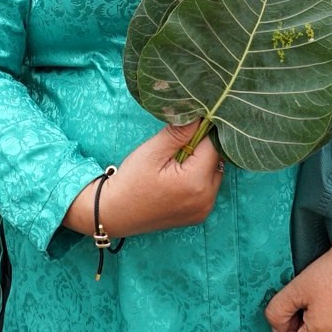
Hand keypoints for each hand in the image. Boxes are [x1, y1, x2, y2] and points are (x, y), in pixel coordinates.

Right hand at [64, 121, 223, 239]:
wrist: (114, 214)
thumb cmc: (130, 181)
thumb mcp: (153, 151)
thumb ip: (179, 133)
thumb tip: (202, 115)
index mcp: (196, 182)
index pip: (213, 146)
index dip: (202, 133)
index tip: (186, 129)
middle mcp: (206, 199)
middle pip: (217, 161)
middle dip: (202, 150)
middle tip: (175, 149)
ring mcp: (204, 210)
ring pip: (214, 174)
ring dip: (201, 165)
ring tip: (174, 165)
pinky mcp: (199, 216)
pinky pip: (208, 189)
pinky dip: (198, 180)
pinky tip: (176, 179)